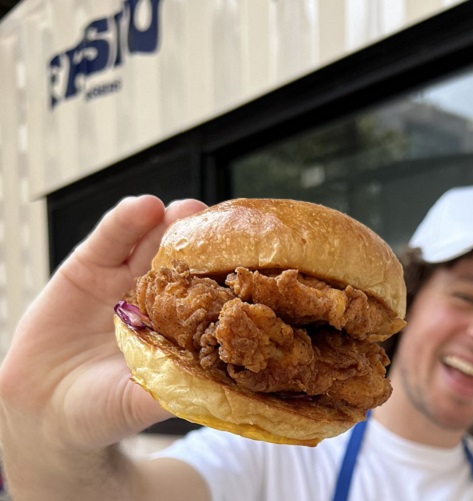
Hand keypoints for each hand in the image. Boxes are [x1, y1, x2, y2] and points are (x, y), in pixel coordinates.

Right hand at [0, 196, 205, 461]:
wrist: (45, 408)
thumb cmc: (105, 409)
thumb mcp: (140, 402)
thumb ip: (169, 387)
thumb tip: (210, 386)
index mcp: (181, 323)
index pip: (208, 292)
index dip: (224, 275)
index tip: (245, 259)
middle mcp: (160, 295)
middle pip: (185, 259)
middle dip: (202, 239)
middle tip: (219, 225)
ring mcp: (126, 277)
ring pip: (152, 241)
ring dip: (170, 222)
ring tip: (185, 211)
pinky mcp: (89, 266)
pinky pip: (109, 239)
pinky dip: (125, 221)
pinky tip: (142, 208)